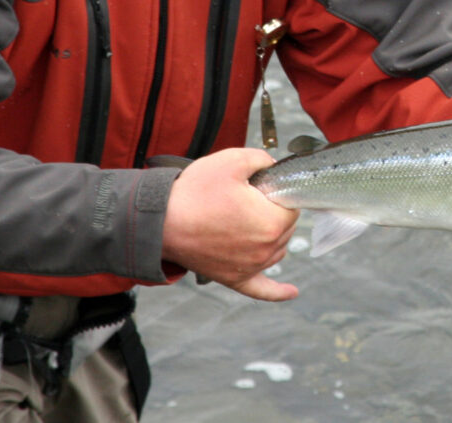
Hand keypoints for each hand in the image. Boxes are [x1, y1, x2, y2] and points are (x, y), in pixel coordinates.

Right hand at [162, 148, 299, 300]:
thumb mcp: (231, 160)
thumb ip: (261, 159)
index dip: (275, 194)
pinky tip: (292, 292)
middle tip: (241, 202)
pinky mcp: (235, 278)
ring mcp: (251, 267)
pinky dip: (278, 292)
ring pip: (276, 251)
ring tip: (243, 222)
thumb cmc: (194, 194)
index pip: (292, 206)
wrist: (159, 221)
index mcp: (272, 222)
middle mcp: (266, 250)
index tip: (256, 189)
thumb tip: (273, 167)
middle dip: (271, 213)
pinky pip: (262, 289)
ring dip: (269, 237)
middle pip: (285, 229)